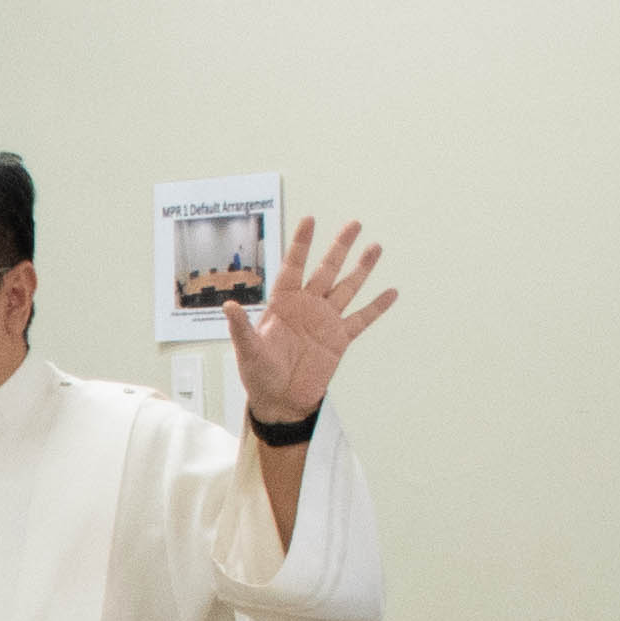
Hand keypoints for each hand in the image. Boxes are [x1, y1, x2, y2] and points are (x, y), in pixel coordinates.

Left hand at [221, 217, 399, 426]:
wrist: (280, 400)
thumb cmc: (259, 375)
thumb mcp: (247, 350)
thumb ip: (240, 327)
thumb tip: (229, 305)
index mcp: (282, 304)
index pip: (293, 267)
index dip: (302, 244)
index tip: (310, 220)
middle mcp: (306, 306)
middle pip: (326, 270)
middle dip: (340, 247)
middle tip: (355, 224)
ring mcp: (325, 321)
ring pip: (347, 288)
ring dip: (361, 269)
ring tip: (375, 247)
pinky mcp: (339, 339)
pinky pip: (361, 319)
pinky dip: (377, 307)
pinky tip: (391, 292)